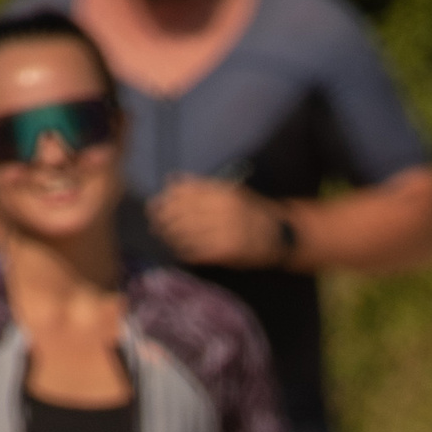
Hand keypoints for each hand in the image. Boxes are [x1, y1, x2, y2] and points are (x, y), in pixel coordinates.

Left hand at [149, 176, 295, 267]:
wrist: (277, 234)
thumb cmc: (251, 210)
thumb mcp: (230, 191)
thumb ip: (202, 186)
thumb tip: (171, 180)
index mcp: (222, 192)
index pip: (186, 192)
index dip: (167, 198)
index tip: (157, 202)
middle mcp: (222, 210)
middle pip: (182, 213)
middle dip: (164, 218)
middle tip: (154, 222)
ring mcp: (224, 231)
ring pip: (186, 233)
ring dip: (170, 235)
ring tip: (163, 235)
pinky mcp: (225, 251)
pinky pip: (197, 251)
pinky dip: (184, 251)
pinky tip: (178, 250)